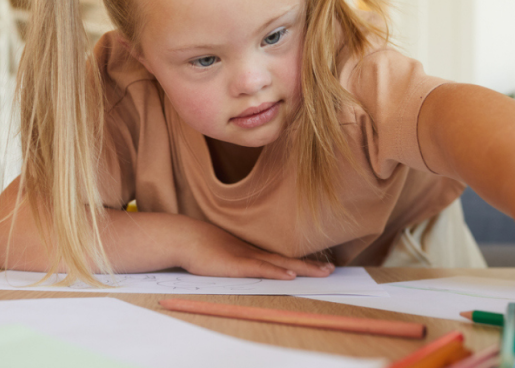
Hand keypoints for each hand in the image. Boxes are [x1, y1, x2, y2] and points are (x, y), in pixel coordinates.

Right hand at [175, 218, 334, 278]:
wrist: (183, 237)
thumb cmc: (198, 246)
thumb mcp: (220, 254)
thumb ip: (232, 259)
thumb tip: (240, 265)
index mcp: (250, 252)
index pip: (280, 258)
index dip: (299, 262)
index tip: (318, 265)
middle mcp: (253, 253)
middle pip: (287, 260)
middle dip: (310, 265)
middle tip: (332, 269)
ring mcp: (246, 257)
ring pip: (280, 264)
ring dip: (302, 268)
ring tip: (323, 272)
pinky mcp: (236, 265)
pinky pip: (261, 269)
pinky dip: (277, 273)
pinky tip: (290, 276)